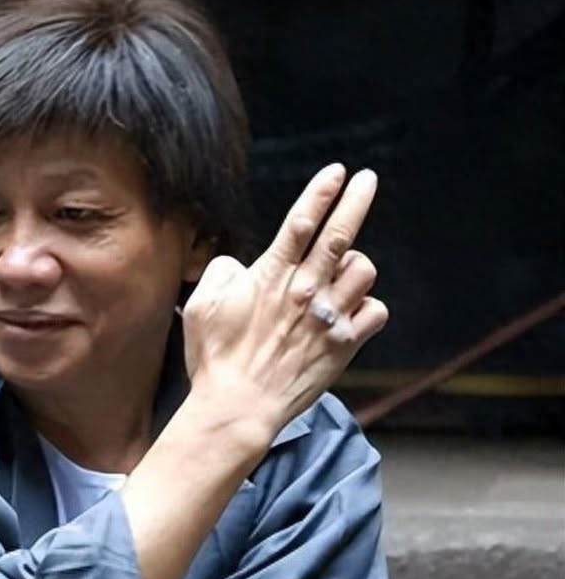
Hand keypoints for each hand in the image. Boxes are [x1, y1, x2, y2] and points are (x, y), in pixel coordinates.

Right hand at [180, 164, 387, 437]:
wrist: (239, 406)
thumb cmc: (215, 358)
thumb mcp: (201, 305)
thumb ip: (222, 272)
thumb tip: (240, 265)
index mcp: (272, 276)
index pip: (302, 221)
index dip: (322, 191)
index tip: (338, 172)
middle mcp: (305, 290)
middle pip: (340, 233)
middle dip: (356, 200)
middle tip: (367, 180)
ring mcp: (328, 317)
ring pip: (363, 270)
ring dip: (355, 267)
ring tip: (341, 275)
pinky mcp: (344, 345)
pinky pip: (376, 312)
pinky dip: (368, 309)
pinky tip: (352, 313)